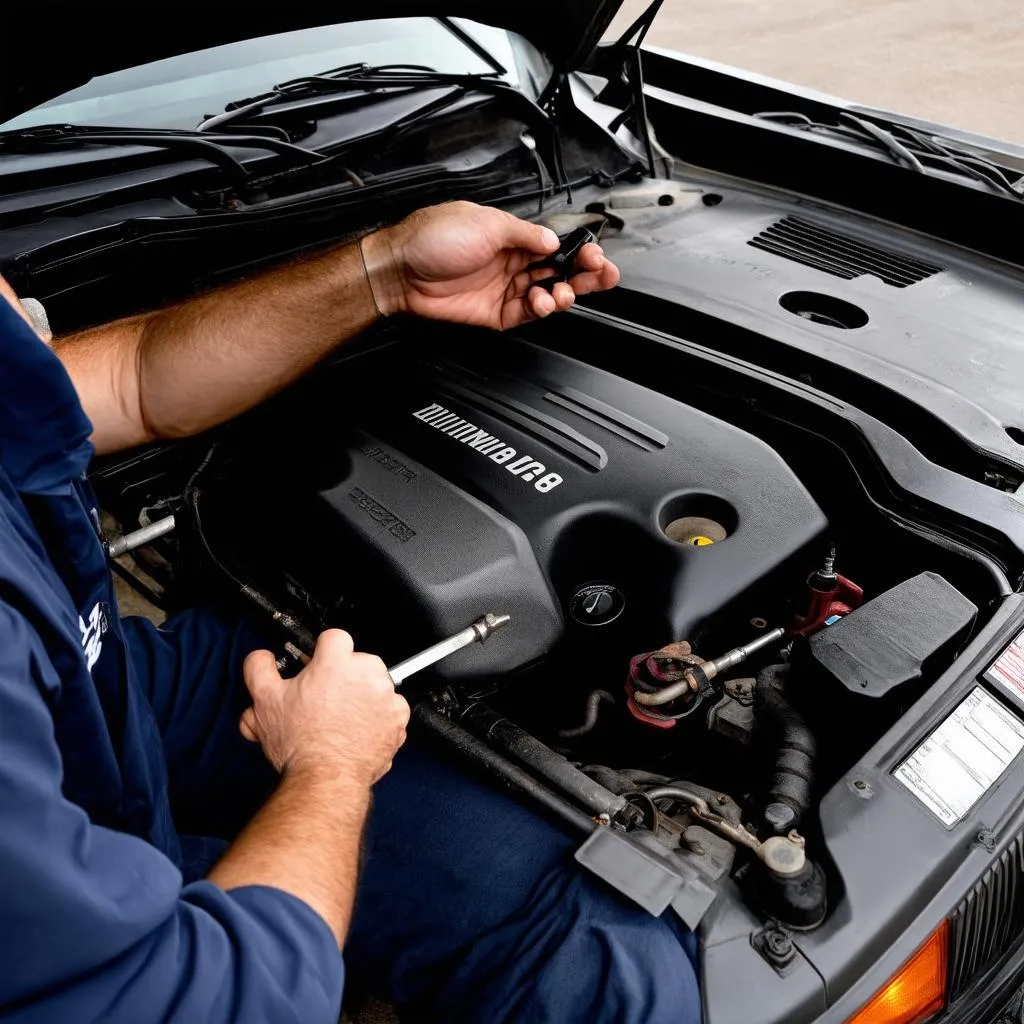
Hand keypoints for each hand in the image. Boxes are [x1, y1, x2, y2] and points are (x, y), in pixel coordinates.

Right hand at [239, 629, 409, 785]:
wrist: (326, 778)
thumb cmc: (299, 743)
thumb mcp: (264, 701)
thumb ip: (259, 668)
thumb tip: (262, 657)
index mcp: (336, 662)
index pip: (335, 638)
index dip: (324, 653)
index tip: (319, 667)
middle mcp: (367, 673)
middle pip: (358, 661)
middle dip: (345, 676)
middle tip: (327, 700)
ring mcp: (386, 696)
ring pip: (376, 685)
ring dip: (363, 696)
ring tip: (342, 719)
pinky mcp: (399, 719)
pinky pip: (390, 709)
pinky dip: (379, 718)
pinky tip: (359, 731)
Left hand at [360, 200, 619, 328]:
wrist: (401, 269)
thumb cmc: (430, 237)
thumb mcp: (486, 223)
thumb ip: (525, 234)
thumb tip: (552, 240)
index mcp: (512, 235)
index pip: (556, 245)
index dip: (579, 252)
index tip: (595, 256)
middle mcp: (510, 261)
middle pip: (558, 271)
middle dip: (584, 275)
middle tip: (601, 276)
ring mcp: (503, 287)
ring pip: (547, 294)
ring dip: (563, 294)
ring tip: (563, 292)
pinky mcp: (494, 312)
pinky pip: (527, 313)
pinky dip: (540, 309)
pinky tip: (544, 302)